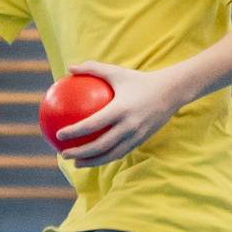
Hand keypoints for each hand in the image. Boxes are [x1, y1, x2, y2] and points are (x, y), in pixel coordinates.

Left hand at [53, 59, 189, 166]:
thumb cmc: (139, 80)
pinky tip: (94, 158)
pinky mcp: (142, 140)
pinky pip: (121, 152)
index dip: (75, 132)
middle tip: (63, 154)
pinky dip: (106, 158)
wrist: (172, 92)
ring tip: (77, 163)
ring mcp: (137, 135)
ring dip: (92, 162)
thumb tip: (68, 67)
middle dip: (80, 153)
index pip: (93, 124)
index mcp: (121, 109)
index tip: (59, 135)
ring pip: (111, 154)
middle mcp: (129, 125)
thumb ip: (92, 69)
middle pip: (101, 146)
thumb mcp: (116, 72)